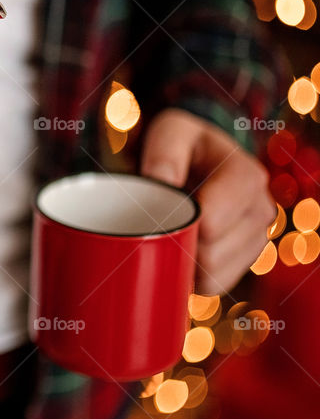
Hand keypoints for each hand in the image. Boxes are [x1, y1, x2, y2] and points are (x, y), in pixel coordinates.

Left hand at [141, 108, 274, 294]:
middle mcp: (260, 209)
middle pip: (211, 256)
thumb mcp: (170, 132)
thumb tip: (163, 184)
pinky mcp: (246, 259)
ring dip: (184, 261)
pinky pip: (214, 286)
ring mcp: (257, 237)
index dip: (177, 226)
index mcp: (246, 177)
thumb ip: (164, 152)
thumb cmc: (182, 144)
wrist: (198, 158)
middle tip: (160, 222)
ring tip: (173, 232)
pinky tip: (183, 248)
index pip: (210, 225)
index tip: (157, 211)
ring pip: (213, 276)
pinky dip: (192, 274)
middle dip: (178, 244)